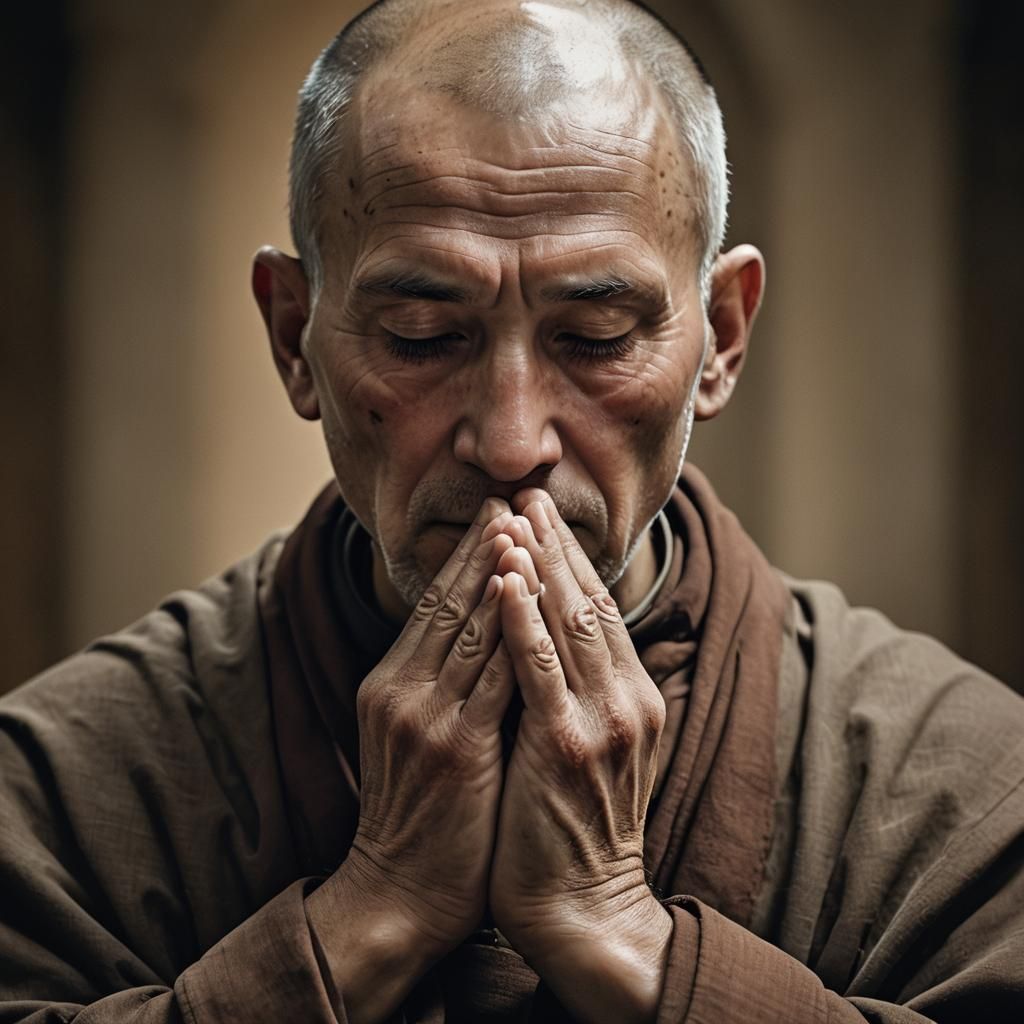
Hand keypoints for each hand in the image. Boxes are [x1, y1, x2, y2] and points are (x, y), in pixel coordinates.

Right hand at [307, 498, 517, 1022]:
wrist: (398, 894)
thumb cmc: (422, 815)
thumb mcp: (415, 736)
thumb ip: (443, 683)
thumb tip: (488, 627)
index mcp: (389, 683)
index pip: (433, 605)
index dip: (466, 557)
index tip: (497, 515)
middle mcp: (400, 691)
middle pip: (449, 604)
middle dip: (485, 549)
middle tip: (513, 499)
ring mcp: (424, 717)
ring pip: (469, 629)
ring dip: (499, 574)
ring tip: (521, 527)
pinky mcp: (455, 749)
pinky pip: (491, 676)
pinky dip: (510, 630)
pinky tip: (527, 594)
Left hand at [490, 493, 671, 1022]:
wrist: (584, 909)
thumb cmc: (574, 827)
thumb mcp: (593, 747)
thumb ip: (581, 691)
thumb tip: (551, 634)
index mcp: (631, 696)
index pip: (600, 610)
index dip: (570, 559)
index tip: (542, 515)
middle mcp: (626, 699)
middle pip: (589, 602)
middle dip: (555, 545)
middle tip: (528, 493)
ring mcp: (602, 721)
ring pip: (569, 622)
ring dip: (538, 564)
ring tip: (514, 516)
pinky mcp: (568, 746)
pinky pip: (541, 668)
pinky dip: (522, 619)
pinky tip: (505, 579)